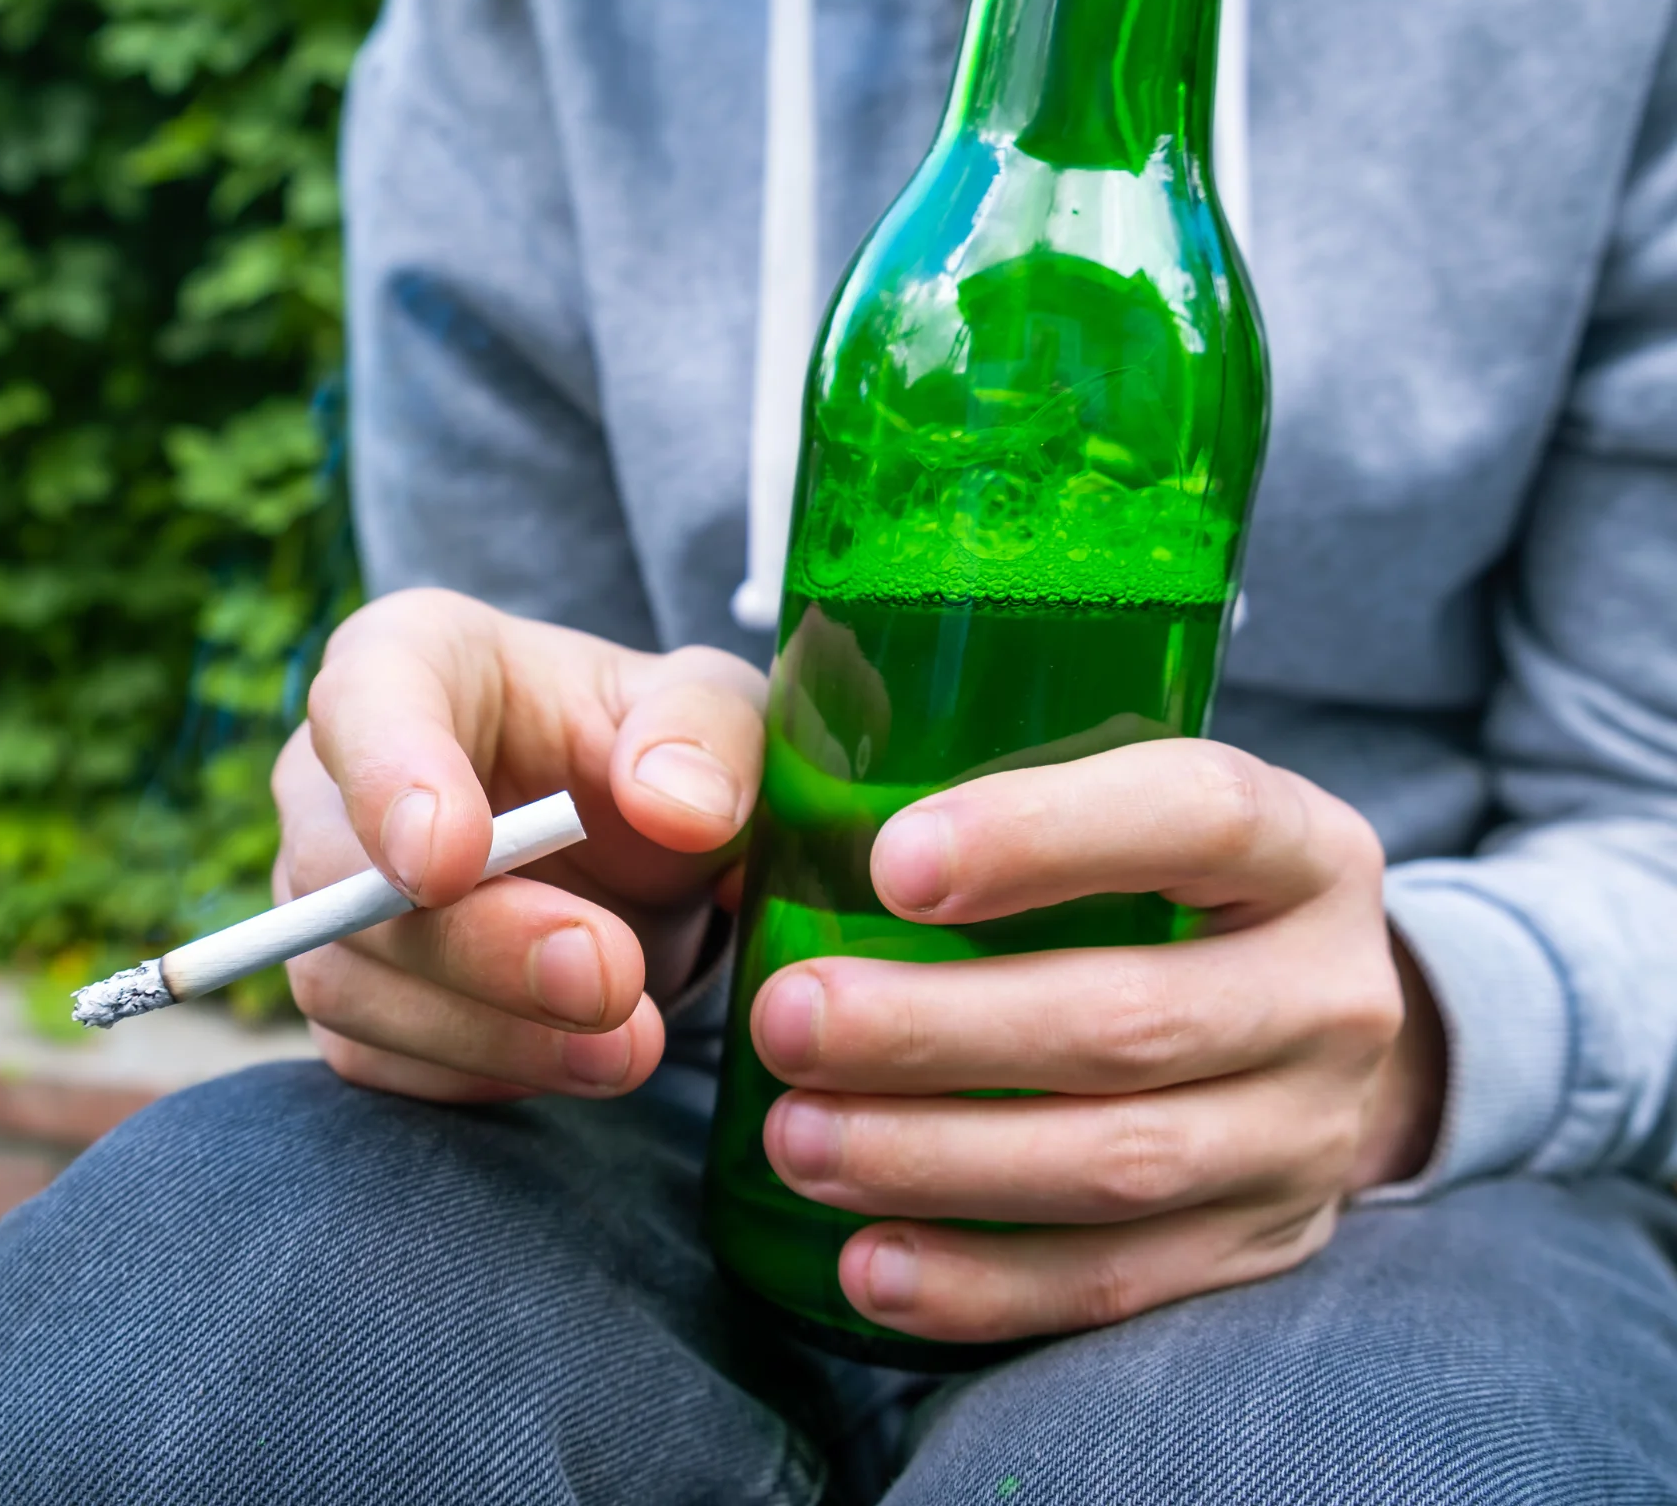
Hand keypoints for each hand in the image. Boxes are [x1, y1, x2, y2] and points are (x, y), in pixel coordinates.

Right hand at [275, 590, 764, 1100]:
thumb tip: (678, 805)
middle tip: (607, 977)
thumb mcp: (711, 710)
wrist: (630, 842)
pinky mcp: (351, 992)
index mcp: (410, 661)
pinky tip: (576, 1062)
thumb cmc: (649, 744)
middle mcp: (333, 777)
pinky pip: (375, 1054)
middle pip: (341, 871)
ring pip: (350, 979)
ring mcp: (324, 896)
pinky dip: (479, 1072)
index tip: (452, 860)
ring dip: (490, 1030)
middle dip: (478, 941)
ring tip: (628, 1049)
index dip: (391, 782)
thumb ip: (708, 733)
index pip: (361, 702)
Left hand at [750, 740, 1447, 1342]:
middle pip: (1131, 1020)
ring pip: (1117, 1163)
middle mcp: (1331, 989)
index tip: (891, 864)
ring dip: (935, 1160)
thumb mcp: (1125, 802)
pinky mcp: (1263, 1245)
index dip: (1041, 835)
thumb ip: (990, 793)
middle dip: (935, 1030)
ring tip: (798, 1139)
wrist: (1308, 1020)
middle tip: (785, 1021)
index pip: (1198, 815)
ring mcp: (1309, 1133)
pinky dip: (981, 1284)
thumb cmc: (1156, 883)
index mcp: (1300, 845)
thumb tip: (746, 818)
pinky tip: (869, 1264)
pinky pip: (1117, 1280)